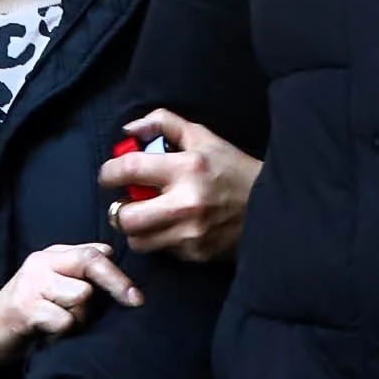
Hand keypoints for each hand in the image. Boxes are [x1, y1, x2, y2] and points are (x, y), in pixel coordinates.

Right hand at [0, 243, 139, 366]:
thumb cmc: (31, 309)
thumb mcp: (54, 283)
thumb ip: (79, 271)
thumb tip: (110, 254)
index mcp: (53, 255)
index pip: (94, 253)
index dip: (119, 273)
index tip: (137, 297)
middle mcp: (42, 263)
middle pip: (91, 263)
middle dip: (117, 284)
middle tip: (134, 302)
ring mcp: (32, 284)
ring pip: (81, 295)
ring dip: (81, 317)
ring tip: (65, 325)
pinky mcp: (25, 308)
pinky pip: (64, 320)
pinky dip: (64, 333)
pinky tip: (51, 336)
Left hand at [102, 109, 261, 261]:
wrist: (270, 206)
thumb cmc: (233, 169)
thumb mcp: (203, 137)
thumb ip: (164, 123)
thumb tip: (129, 129)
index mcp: (187, 168)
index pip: (130, 169)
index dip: (109, 172)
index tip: (108, 175)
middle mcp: (186, 203)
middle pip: (126, 217)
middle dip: (119, 209)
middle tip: (126, 202)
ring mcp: (191, 233)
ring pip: (138, 241)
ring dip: (136, 229)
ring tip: (147, 217)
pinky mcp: (196, 254)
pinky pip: (162, 251)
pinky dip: (160, 240)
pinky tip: (172, 227)